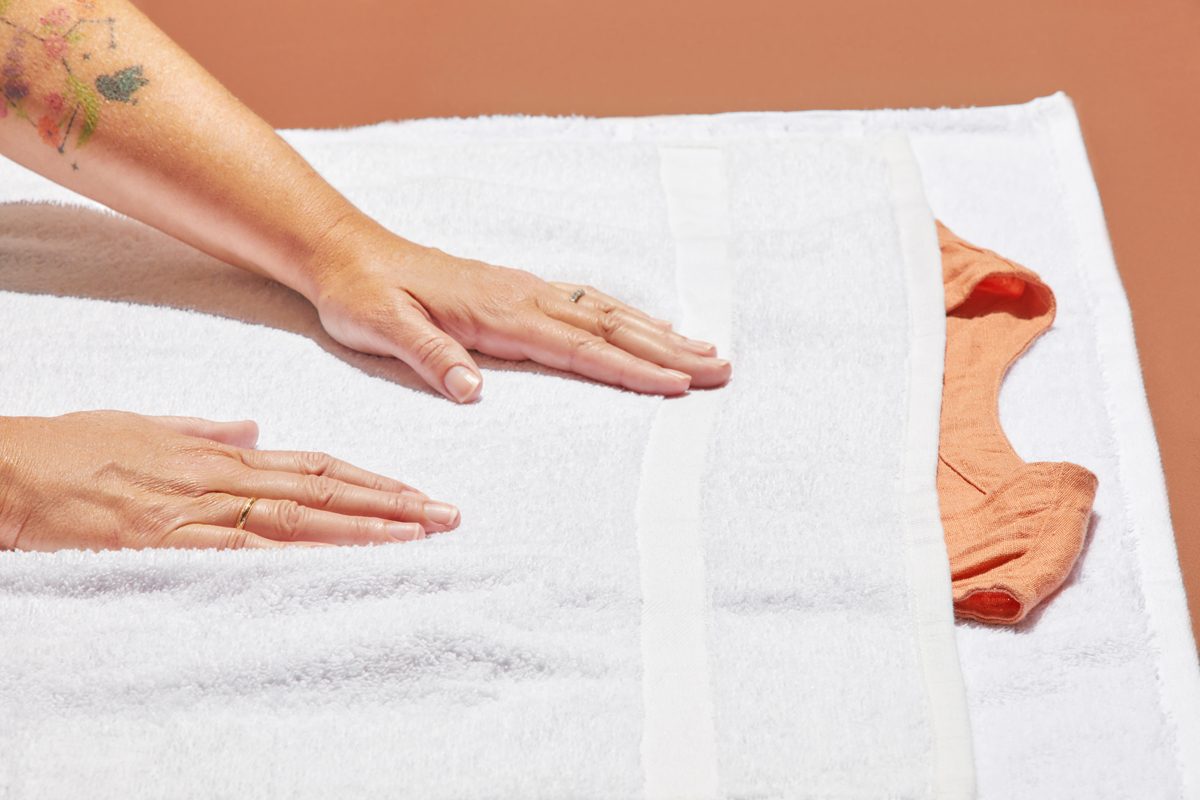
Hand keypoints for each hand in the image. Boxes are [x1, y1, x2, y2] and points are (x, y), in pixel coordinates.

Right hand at [0, 411, 458, 551]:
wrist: (12, 469)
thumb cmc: (73, 448)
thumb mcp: (149, 425)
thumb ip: (208, 429)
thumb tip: (256, 428)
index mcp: (223, 453)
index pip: (317, 466)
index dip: (372, 481)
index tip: (418, 493)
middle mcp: (224, 477)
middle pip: (325, 490)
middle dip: (390, 504)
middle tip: (445, 516)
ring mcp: (201, 510)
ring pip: (300, 518)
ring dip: (363, 528)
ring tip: (417, 537)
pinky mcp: (171, 540)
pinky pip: (249, 550)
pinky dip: (299, 555)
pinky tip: (340, 563)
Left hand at [307, 216, 731, 402]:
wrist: (347, 252)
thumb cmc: (363, 295)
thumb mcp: (381, 327)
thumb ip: (430, 356)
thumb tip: (472, 389)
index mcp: (498, 312)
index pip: (577, 346)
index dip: (629, 369)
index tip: (676, 387)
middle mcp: (522, 296)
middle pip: (609, 326)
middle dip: (668, 351)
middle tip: (721, 370)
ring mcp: (525, 290)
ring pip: (606, 311)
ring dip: (658, 333)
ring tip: (705, 351)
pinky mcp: (519, 291)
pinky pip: (587, 303)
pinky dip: (627, 316)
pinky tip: (648, 326)